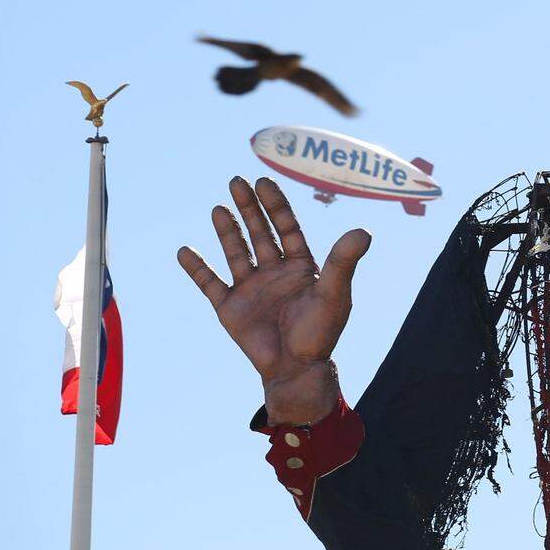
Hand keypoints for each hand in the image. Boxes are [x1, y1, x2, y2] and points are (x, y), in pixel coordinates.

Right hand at [177, 176, 371, 425]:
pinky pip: (210, 283)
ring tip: (218, 208)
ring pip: (236, 252)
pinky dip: (197, 268)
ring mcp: (252, 289)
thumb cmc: (320, 333)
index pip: (286, 227)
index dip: (276, 205)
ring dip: (227, 231)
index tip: (264, 181)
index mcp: (301, 266)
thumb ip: (344, 262)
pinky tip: (184, 251)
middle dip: (249, 208)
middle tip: (237, 181)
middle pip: (260, 233)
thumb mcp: (335, 293)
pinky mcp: (231, 308)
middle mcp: (275, 272)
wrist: (296, 369)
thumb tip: (365, 231)